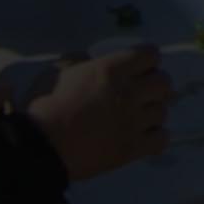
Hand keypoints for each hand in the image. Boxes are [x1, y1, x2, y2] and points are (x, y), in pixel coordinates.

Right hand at [27, 47, 173, 180]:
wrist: (40, 147)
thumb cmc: (44, 107)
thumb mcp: (58, 71)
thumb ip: (80, 60)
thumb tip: (91, 59)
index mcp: (113, 69)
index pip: (151, 55)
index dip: (146, 61)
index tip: (137, 69)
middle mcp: (130, 92)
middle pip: (164, 82)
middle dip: (154, 86)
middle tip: (139, 94)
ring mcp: (133, 122)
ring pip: (163, 111)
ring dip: (151, 113)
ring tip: (136, 119)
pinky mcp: (131, 149)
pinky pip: (161, 139)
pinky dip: (154, 138)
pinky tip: (140, 138)